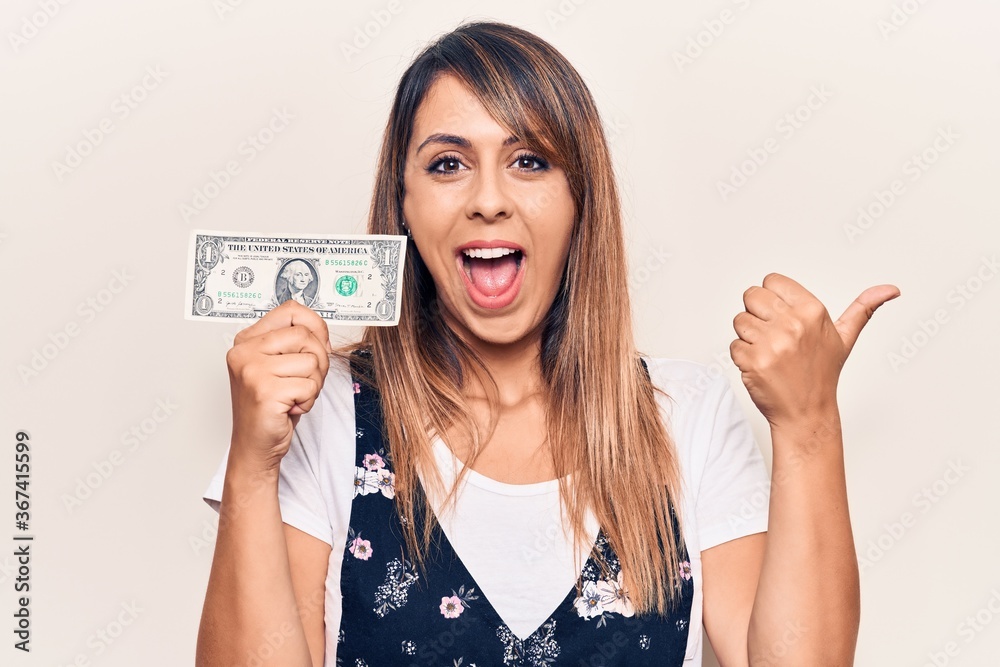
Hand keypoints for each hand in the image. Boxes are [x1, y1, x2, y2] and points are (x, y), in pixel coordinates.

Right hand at [225, 300, 331, 470]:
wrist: (255, 445)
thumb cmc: (271, 406)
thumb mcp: (281, 366)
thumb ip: (296, 343)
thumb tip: (321, 329)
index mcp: (247, 340)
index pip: (291, 310)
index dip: (315, 326)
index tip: (316, 345)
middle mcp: (244, 351)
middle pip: (306, 336)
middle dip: (318, 362)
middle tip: (303, 382)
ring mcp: (252, 370)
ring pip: (312, 362)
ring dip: (313, 384)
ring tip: (293, 396)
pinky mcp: (265, 391)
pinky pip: (310, 385)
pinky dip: (308, 401)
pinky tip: (289, 408)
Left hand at [729, 273, 899, 429]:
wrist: (807, 413)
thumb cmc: (822, 373)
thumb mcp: (845, 337)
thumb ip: (863, 309)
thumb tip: (892, 290)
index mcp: (812, 311)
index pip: (771, 280)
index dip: (771, 298)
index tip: (781, 316)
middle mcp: (793, 324)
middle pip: (751, 296)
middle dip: (757, 314)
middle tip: (774, 336)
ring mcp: (772, 343)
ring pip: (739, 320)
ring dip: (749, 337)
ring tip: (770, 353)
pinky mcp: (753, 360)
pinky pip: (733, 345)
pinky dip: (742, 357)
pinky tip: (762, 367)